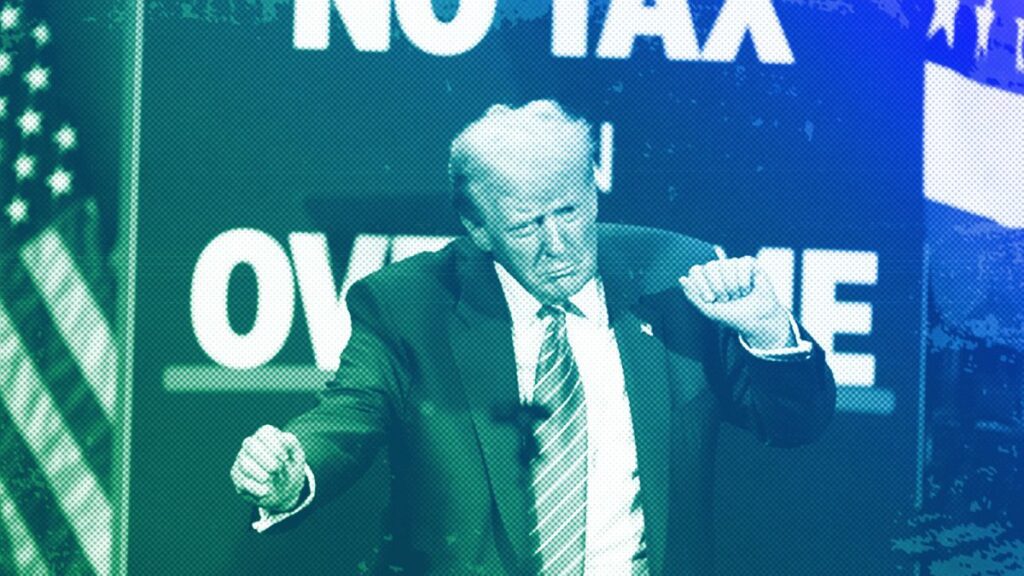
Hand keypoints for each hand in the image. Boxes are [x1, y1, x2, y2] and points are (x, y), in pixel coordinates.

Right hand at [230, 425, 306, 512]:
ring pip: (244, 462)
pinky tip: (266, 490)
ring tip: (270, 479)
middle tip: (278, 469)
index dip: (275, 445)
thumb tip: (283, 438)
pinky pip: (241, 480)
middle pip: (250, 443)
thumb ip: (291, 443)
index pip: (265, 432)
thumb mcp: (296, 454)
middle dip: (265, 458)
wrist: (286, 489)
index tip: (285, 458)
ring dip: (259, 473)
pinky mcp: (238, 477)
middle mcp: (251, 445)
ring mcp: (242, 460)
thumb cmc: (290, 466)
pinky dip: (255, 487)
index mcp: (266, 436)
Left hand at [678, 255, 792, 348]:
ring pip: (727, 264)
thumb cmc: (732, 316)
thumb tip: (681, 279)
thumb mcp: (708, 310)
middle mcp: (718, 269)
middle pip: (710, 266)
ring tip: (739, 295)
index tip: (711, 299)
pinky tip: (748, 288)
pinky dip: (745, 279)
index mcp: (706, 278)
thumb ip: (693, 296)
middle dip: (719, 288)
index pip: (696, 270)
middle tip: (727, 299)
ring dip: (734, 286)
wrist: (756, 321)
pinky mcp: (749, 264)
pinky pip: (743, 263)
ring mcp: (733, 265)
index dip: (702, 286)